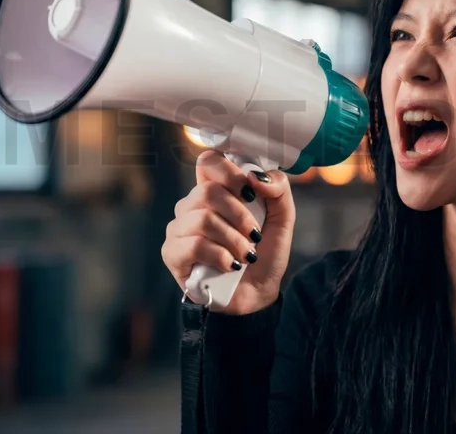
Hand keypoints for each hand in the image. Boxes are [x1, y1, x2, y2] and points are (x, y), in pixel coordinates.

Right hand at [162, 150, 295, 314]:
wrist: (258, 293)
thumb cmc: (265, 252)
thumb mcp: (282, 218)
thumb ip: (278, 189)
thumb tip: (255, 176)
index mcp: (214, 190)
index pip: (208, 162)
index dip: (229, 173)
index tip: (250, 193)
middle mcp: (192, 206)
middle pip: (207, 192)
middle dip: (239, 215)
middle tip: (254, 234)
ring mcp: (179, 229)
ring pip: (202, 219)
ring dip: (234, 240)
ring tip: (246, 255)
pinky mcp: (173, 253)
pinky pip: (194, 245)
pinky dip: (221, 256)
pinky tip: (231, 266)